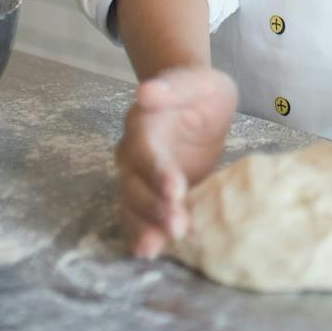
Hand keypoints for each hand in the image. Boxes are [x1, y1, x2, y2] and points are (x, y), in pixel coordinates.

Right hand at [114, 65, 236, 257]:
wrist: (199, 103)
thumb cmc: (200, 91)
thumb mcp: (198, 81)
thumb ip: (174, 85)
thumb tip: (144, 91)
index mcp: (142, 123)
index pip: (145, 150)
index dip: (157, 171)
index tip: (176, 189)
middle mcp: (133, 153)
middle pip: (135, 184)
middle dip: (154, 207)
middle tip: (178, 226)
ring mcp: (140, 177)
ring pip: (131, 205)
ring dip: (144, 226)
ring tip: (158, 247)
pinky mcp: (152, 195)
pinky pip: (139, 217)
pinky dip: (141, 234)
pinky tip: (152, 251)